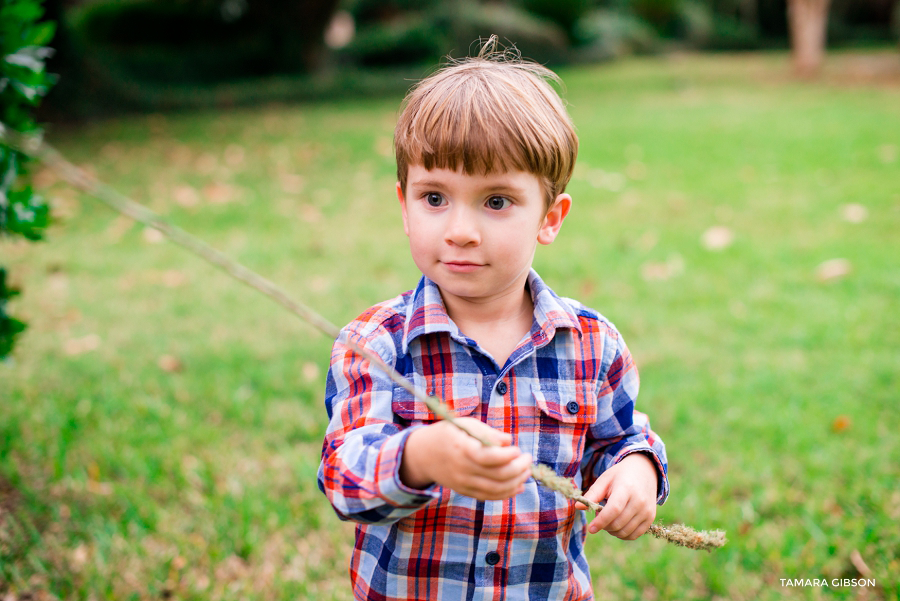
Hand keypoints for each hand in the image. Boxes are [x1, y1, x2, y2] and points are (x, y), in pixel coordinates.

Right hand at [400, 418, 532, 500]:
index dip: (507, 456)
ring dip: (516, 482)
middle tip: (528, 458)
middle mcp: (462, 469)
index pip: (488, 457)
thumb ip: (487, 432)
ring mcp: (463, 483)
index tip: (517, 449)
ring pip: (495, 490)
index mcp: (461, 449)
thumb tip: (508, 441)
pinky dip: (506, 493)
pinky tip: (518, 485)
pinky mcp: (465, 491)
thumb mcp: (465, 424)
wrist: (422, 455)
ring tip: (527, 471)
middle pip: (496, 476)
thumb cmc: (448, 434)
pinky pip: (489, 496)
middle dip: (518, 468)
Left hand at [575, 453, 658, 539]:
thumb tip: (577, 507)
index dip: (601, 521)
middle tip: (600, 515)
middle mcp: (639, 501)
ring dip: (612, 530)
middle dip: (604, 525)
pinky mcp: (650, 518)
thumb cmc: (620, 476)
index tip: (591, 528)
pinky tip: (617, 525)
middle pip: (618, 523)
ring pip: (625, 532)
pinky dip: (622, 534)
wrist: (645, 472)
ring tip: (609, 518)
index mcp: (626, 489)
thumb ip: (592, 494)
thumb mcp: (605, 480)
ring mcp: (647, 511)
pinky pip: (634, 535)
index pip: (614, 510)